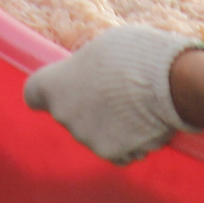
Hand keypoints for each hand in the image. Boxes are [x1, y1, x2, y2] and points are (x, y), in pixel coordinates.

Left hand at [23, 25, 203, 163]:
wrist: (169, 84)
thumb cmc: (134, 55)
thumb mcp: (102, 48)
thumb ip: (88, 68)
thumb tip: (93, 76)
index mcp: (54, 85)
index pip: (34, 94)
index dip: (49, 91)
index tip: (65, 86)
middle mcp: (65, 116)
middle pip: (71, 113)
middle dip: (88, 105)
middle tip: (116, 90)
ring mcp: (88, 139)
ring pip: (96, 133)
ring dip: (111, 124)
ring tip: (138, 104)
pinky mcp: (113, 154)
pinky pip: (118, 150)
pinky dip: (128, 142)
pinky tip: (145, 124)